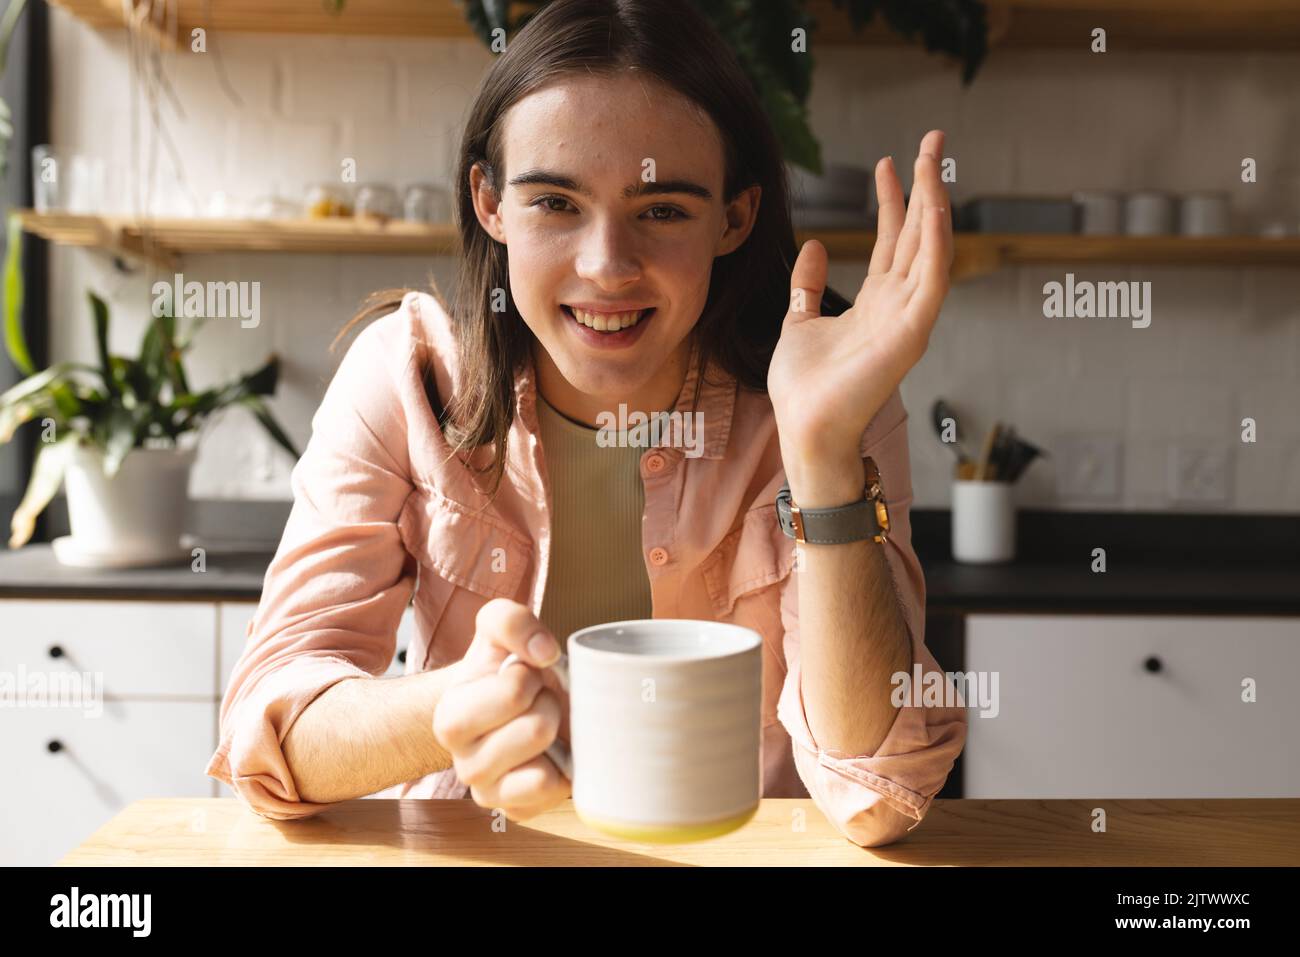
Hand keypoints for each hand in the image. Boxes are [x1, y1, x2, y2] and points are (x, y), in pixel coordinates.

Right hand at [432, 599, 570, 821]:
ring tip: (544, 723)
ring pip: (544, 769)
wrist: (517, 704)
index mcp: (450, 717)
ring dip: (557, 737)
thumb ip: (512, 621)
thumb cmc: (508, 668)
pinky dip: (564, 771)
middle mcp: (462, 763)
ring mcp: (489, 792)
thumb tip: (543, 652)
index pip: (515, 692)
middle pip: (537, 730)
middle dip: (549, 705)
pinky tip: (552, 755)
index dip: (531, 674)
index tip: (523, 674)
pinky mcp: (517, 812)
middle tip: (538, 700)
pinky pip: (552, 794)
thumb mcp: (501, 629)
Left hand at [767, 130, 953, 473]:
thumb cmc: (805, 389)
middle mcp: (898, 305)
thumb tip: (814, 246)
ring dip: (935, 202)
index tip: (891, 161)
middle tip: (933, 140)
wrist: (805, 430)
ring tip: (934, 159)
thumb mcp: (798, 322)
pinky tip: (935, 208)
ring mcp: (909, 318)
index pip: (893, 240)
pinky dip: (936, 243)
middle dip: (926, 186)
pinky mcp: (912, 333)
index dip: (894, 200)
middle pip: (919, 234)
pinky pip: (931, 280)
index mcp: (876, 302)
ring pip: (930, 248)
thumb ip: (807, 286)